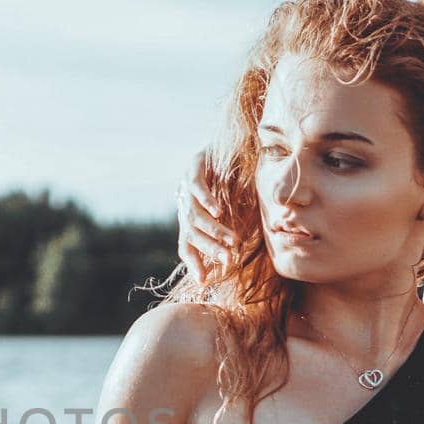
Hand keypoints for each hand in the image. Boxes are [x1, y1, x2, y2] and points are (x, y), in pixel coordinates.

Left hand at [175, 147, 233, 283]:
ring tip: (231, 241)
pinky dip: (207, 201)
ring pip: (195, 216)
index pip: (186, 246)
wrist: (228, 142)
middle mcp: (185, 206)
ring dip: (214, 230)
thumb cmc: (234, 180)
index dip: (194, 263)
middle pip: (192, 235)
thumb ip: (232, 229)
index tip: (205, 281)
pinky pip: (196, 187)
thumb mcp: (234, 210)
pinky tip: (218, 211)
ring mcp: (186, 187)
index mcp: (190, 219)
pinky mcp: (193, 168)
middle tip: (229, 260)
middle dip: (211, 249)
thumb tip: (238, 256)